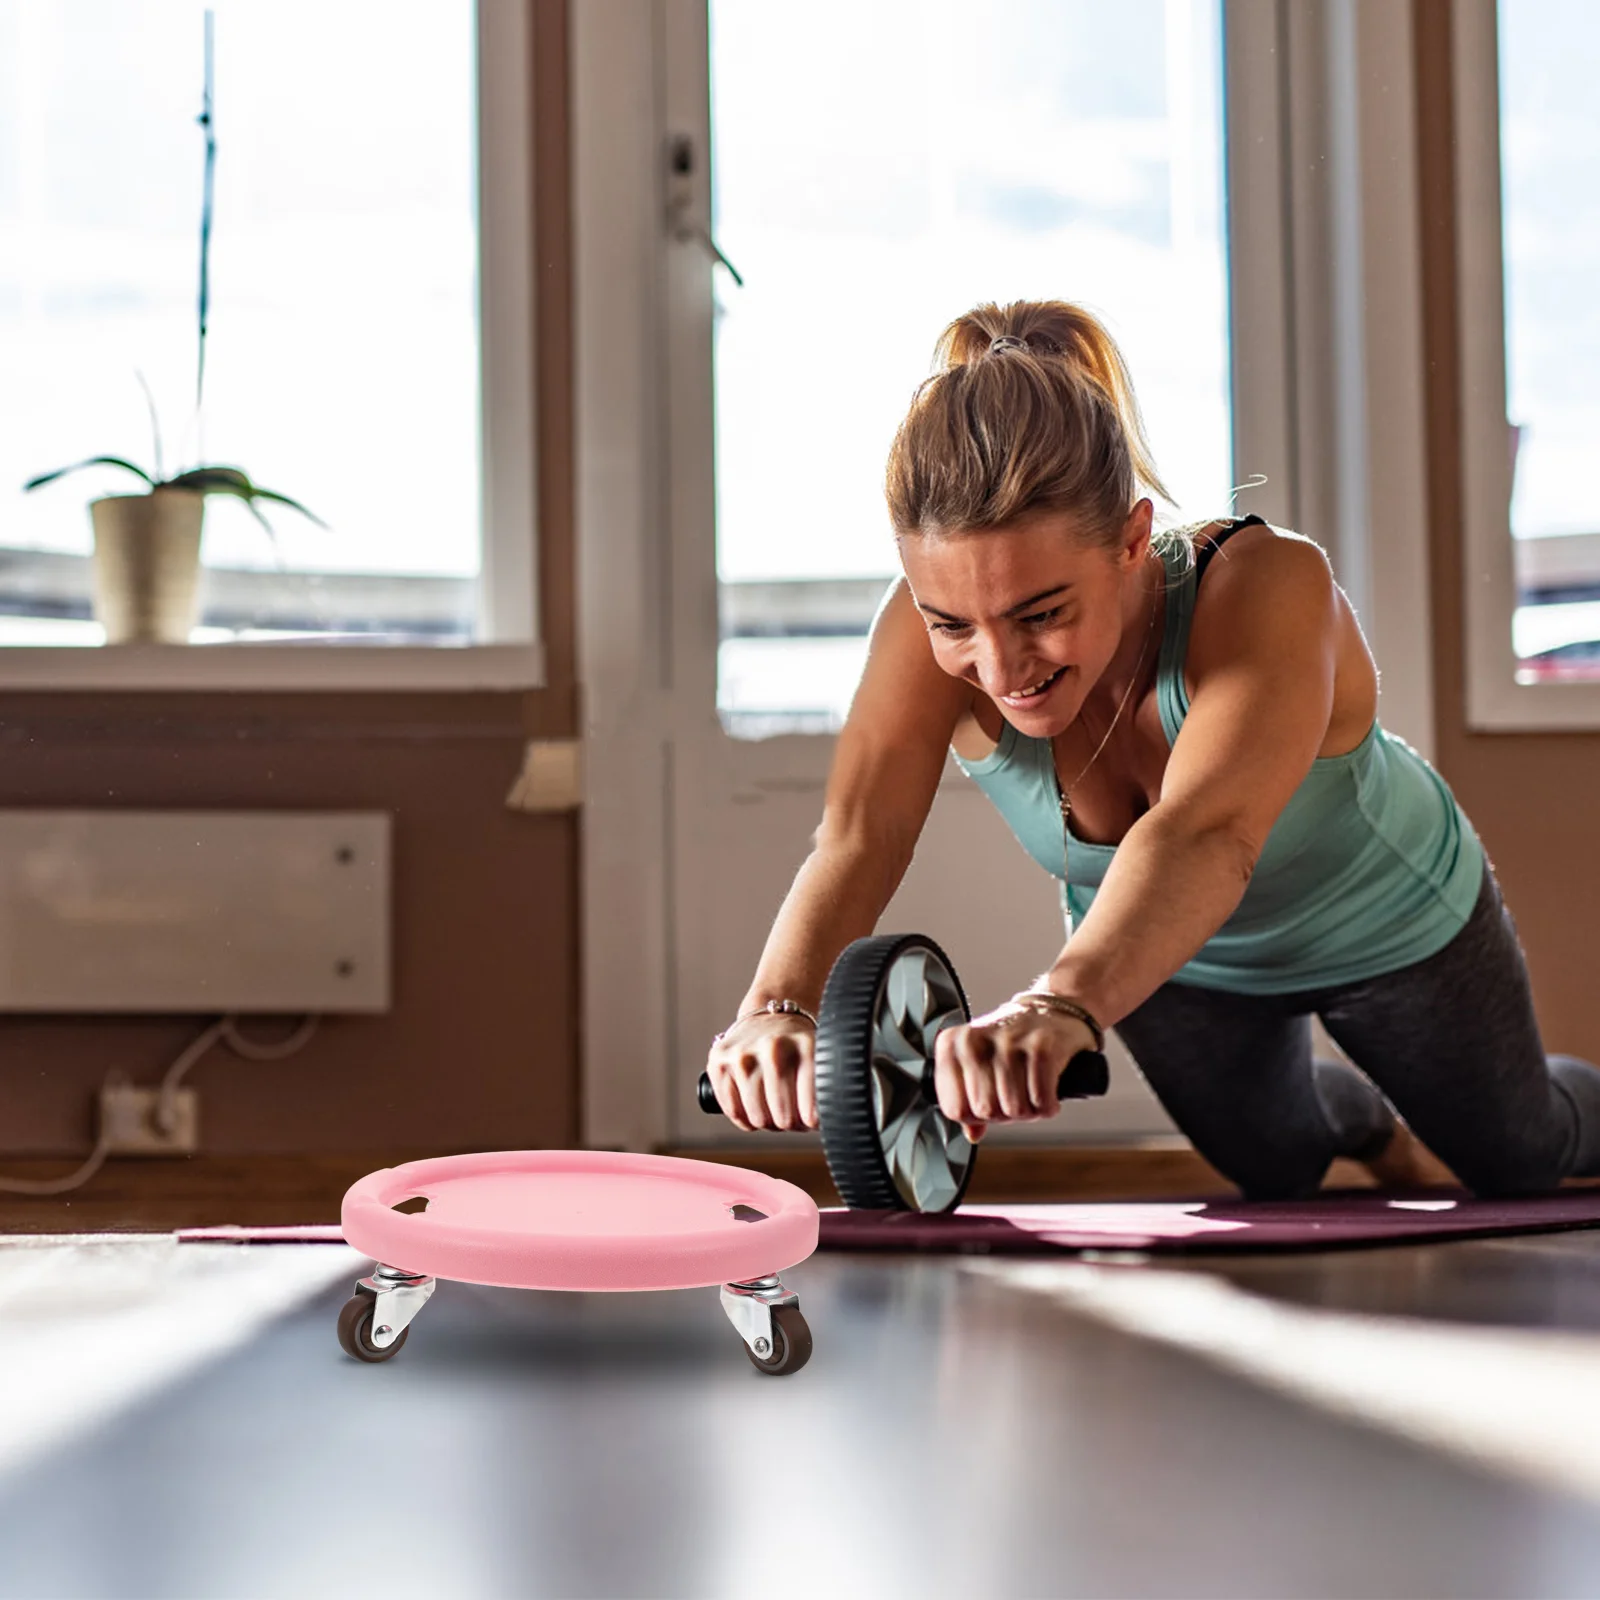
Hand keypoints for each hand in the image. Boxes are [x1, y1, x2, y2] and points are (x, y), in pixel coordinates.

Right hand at [704, 1012, 816, 1131]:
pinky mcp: (718, 1062)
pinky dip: (746, 1119)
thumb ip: (828, 1086)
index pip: (811, 1110)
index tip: (813, 1120)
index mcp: (806, 1045)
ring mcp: (743, 1054)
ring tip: (776, 1110)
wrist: (769, 1019)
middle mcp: (773, 1047)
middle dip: (791, 1124)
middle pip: (784, 1118)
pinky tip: (755, 1107)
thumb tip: (832, 1125)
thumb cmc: (798, 1048)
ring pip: (758, 1118)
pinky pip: (733, 1112)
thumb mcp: (820, 1058)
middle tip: (794, 1115)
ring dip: (769, 1123)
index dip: (812, 1123)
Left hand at [933, 1005, 1099, 1142]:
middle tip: (1016, 1095)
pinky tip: (1048, 1091)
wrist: (1052, 1011)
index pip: (955, 1109)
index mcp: (953, 1045)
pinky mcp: (1041, 1047)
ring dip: (1028, 1111)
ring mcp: (1009, 1042)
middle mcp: (976, 1040)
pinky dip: (1048, 1106)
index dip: (976, 1117)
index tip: (990, 1102)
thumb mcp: (980, 1062)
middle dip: (1005, 1114)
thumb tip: (971, 1135)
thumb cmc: (1012, 1041)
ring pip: (1014, 1110)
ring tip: (1031, 1090)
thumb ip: (969, 1099)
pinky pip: (1040, 1101)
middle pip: (985, 1111)